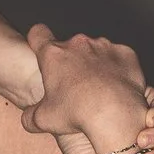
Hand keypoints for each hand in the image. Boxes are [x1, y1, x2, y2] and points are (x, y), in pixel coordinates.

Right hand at [18, 25, 153, 153]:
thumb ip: (31, 117)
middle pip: (70, 46)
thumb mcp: (45, 120)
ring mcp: (103, 46)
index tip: (41, 49)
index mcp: (53, 55)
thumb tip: (28, 119)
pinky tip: (116, 87)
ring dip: (95, 65)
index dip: (38, 39)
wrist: (115, 113)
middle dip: (71, 62)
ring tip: (99, 90)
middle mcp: (77, 44)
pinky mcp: (124, 53)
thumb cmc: (78, 113)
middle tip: (75, 87)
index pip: (38, 34)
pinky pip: (118, 57)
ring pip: (96, 51)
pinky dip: (117, 69)